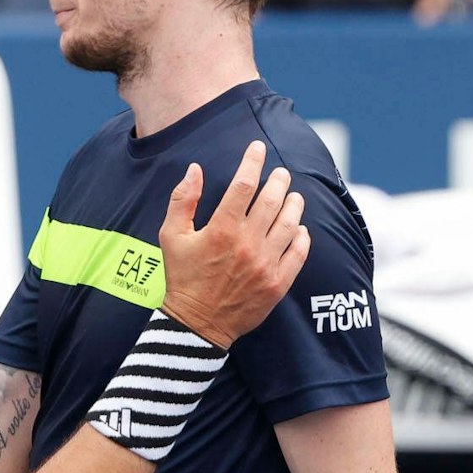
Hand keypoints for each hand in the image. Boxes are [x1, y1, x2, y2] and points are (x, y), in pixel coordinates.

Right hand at [157, 140, 308, 349]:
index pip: (244, 184)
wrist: (196, 324)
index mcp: (221, 229)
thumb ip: (182, 200)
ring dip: (294, 204)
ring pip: (289, 223)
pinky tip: (298, 228)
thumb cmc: (182, 278)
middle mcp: (247, 243)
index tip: (258, 148)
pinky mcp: (277, 283)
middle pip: (272, 200)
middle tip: (281, 174)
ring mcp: (265, 264)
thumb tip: (194, 169)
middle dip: (279, 180)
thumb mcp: (171, 237)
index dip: (253, 161)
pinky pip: (298, 253)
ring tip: (293, 196)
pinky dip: (301, 236)